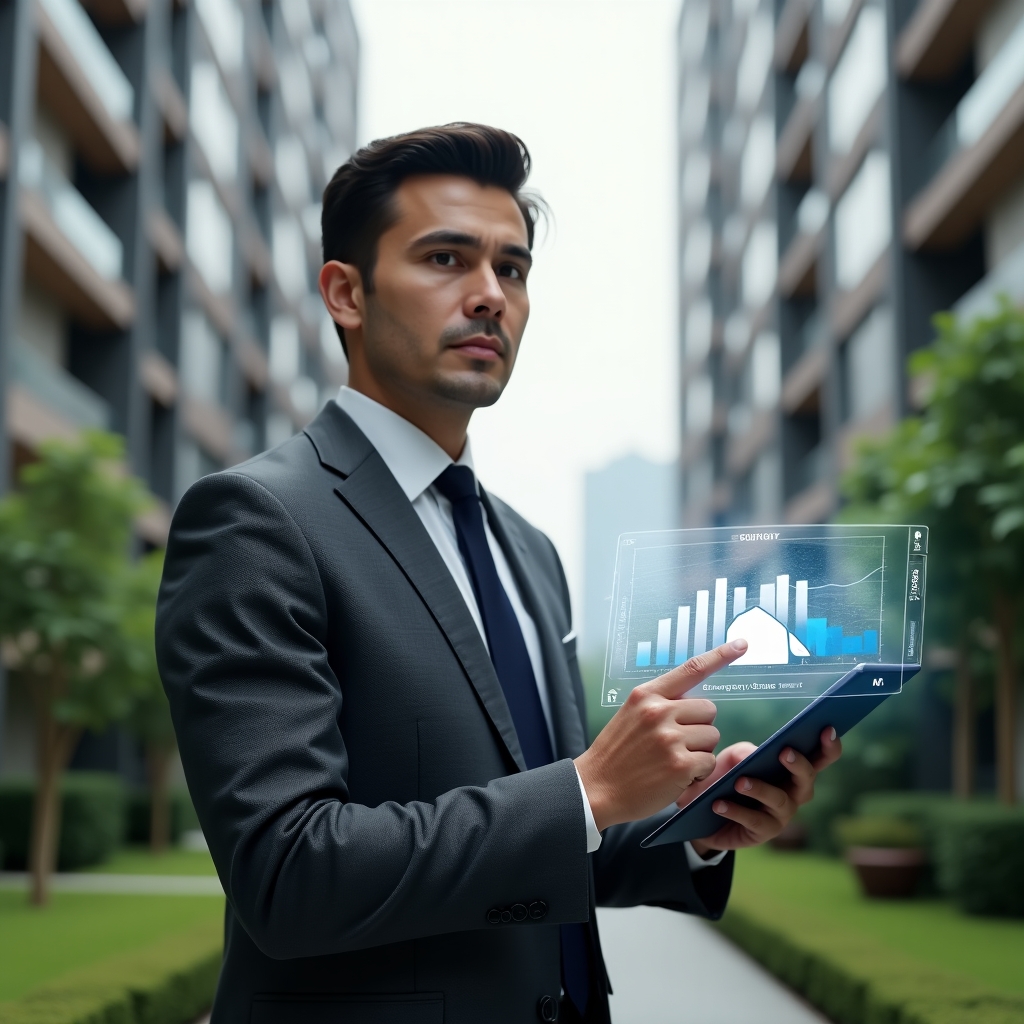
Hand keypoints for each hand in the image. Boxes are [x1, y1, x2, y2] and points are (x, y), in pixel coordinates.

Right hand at [574, 639, 747, 831]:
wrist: (596, 787)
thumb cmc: (617, 753)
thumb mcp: (631, 714)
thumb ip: (660, 703)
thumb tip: (696, 700)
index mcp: (647, 695)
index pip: (691, 669)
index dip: (720, 656)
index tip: (742, 644)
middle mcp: (659, 711)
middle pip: (709, 709)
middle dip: (700, 727)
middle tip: (676, 742)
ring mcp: (670, 738)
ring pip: (711, 737)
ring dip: (699, 751)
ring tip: (671, 760)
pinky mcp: (680, 764)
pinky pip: (709, 762)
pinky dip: (698, 773)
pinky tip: (674, 776)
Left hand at [689, 727, 842, 855]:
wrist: (703, 809)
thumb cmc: (726, 777)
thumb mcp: (731, 758)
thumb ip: (743, 752)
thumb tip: (752, 757)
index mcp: (792, 771)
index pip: (819, 758)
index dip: (828, 746)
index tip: (827, 729)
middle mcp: (794, 794)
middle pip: (807, 780)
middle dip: (799, 765)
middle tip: (784, 752)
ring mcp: (781, 815)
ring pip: (780, 801)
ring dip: (760, 789)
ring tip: (739, 782)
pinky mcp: (763, 833)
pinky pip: (754, 821)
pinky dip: (736, 811)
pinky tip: (718, 804)